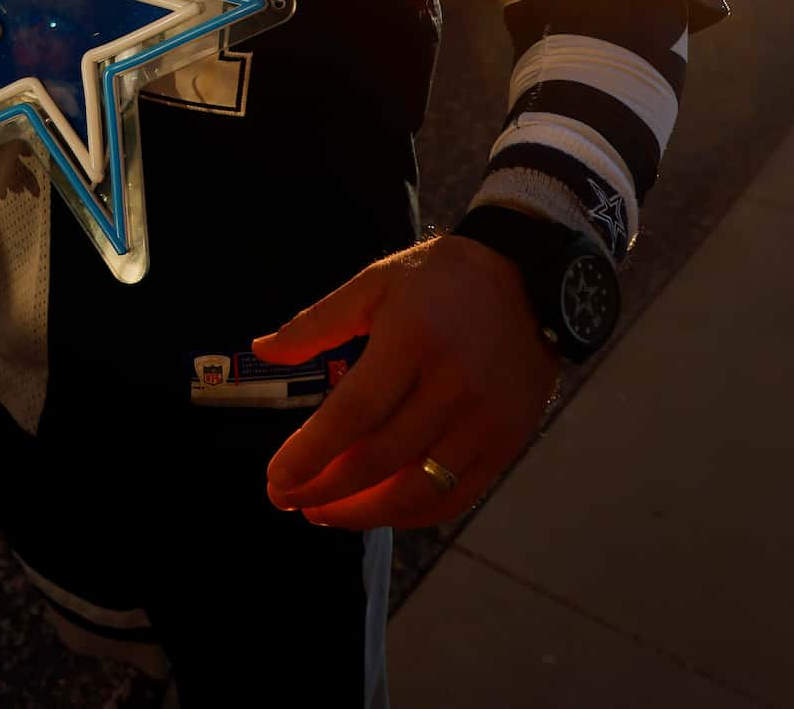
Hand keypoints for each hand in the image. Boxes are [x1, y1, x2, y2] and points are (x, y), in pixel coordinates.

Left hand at [251, 235, 562, 531]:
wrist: (531, 279)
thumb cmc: (441, 279)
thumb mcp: (374, 283)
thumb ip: (317, 322)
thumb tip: (262, 350)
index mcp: (412, 340)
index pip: (354, 412)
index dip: (311, 452)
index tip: (276, 477)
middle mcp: (453, 385)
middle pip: (381, 457)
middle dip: (326, 488)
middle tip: (287, 498)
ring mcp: (486, 420)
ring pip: (419, 489)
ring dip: (364, 513)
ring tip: (323, 513)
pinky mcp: (509, 442)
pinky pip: (458, 497)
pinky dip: (413, 514)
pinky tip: (377, 512)